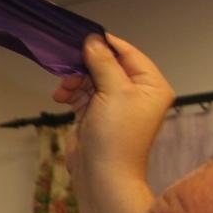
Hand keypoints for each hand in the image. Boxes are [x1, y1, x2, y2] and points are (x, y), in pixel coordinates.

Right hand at [56, 34, 172, 178]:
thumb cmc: (117, 136)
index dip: (108, 45)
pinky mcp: (95, 114)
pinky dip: (70, 93)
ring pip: (90, 78)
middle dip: (85, 66)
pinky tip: (61, 97)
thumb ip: (103, 62)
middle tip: (69, 67)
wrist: (103, 175)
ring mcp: (114, 104)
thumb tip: (93, 40)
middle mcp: (136, 93)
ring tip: (64, 89)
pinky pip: (81, 94)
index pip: (130, 54)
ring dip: (74, 80)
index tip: (85, 37)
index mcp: (151, 86)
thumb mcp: (114, 91)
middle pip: (107, 65)